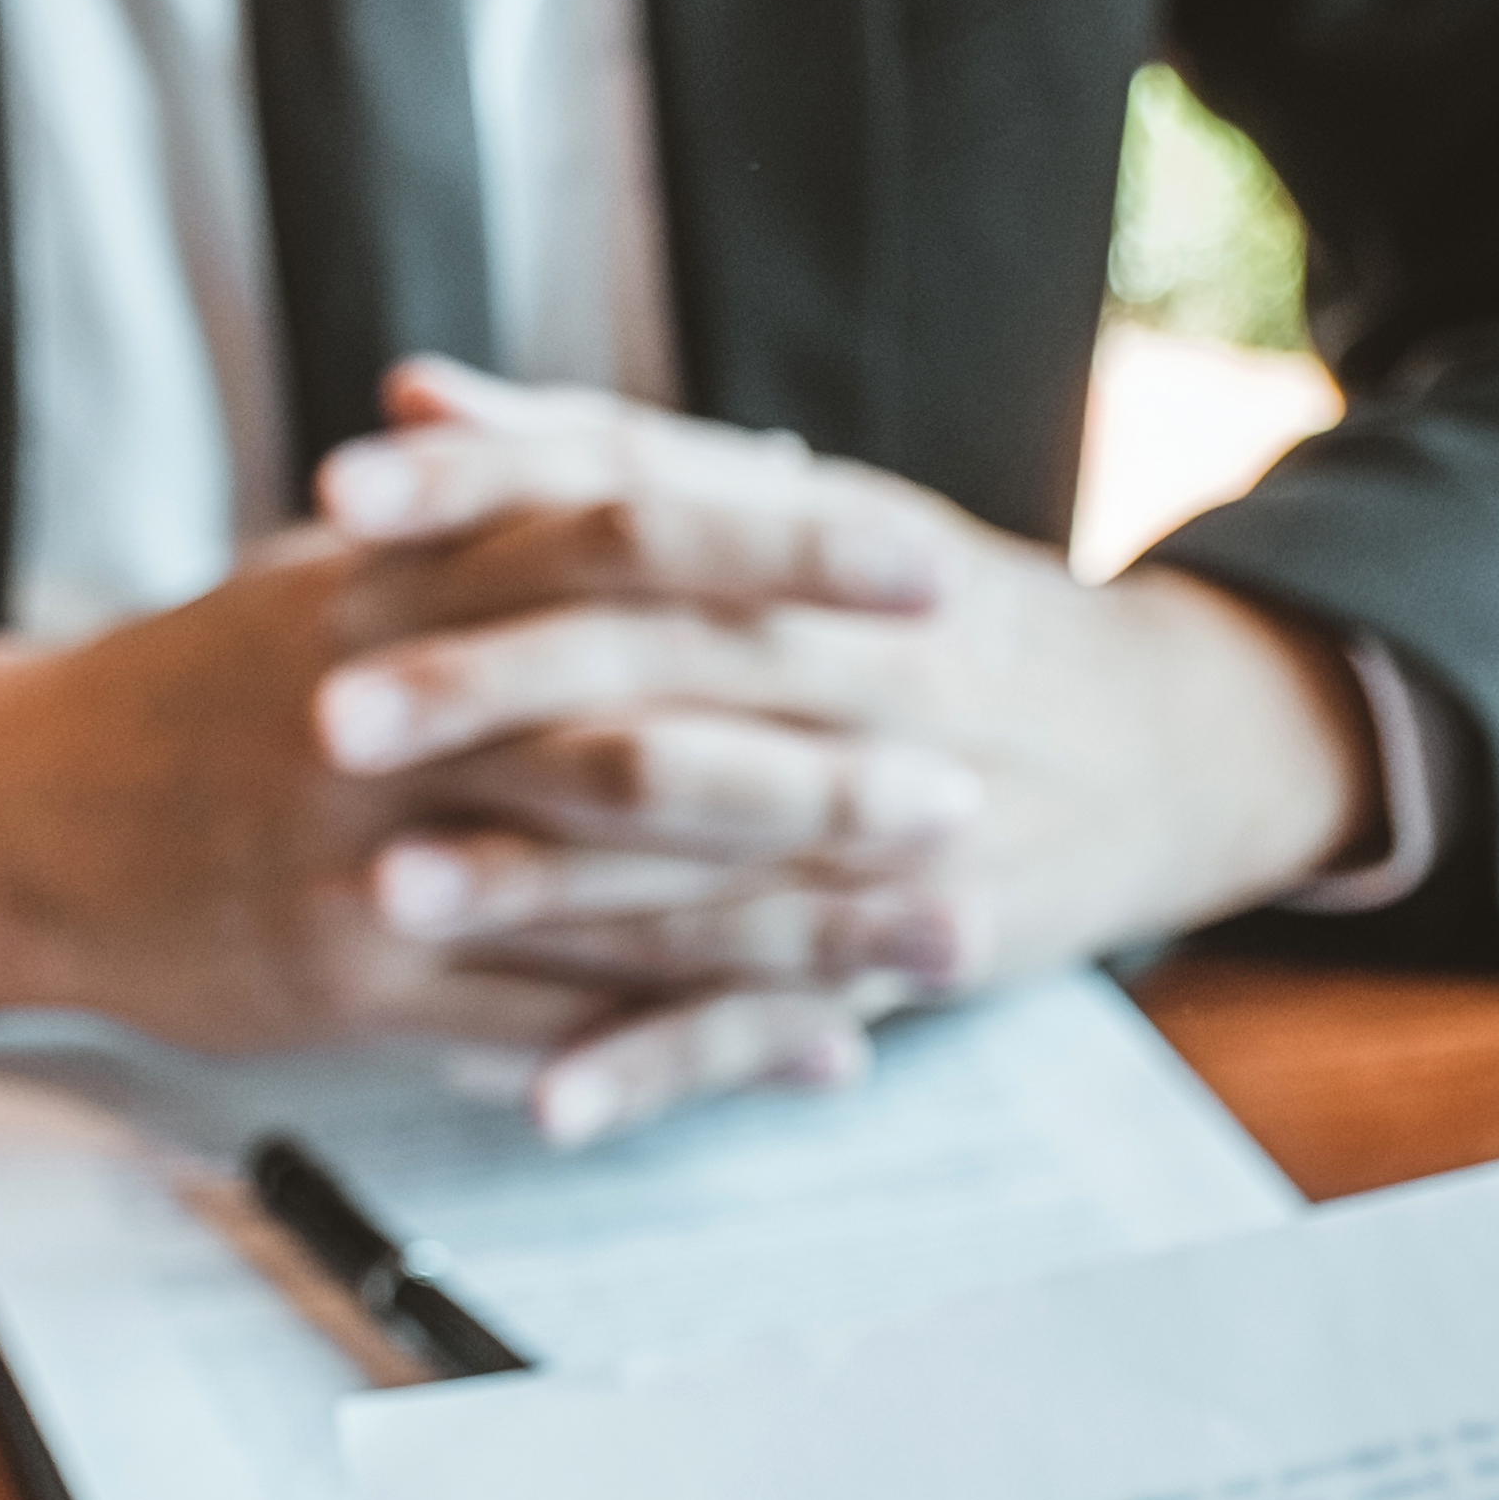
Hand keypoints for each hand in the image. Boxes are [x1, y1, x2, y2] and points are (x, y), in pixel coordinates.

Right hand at [0, 474, 978, 1118]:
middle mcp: (396, 711)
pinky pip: (554, 1022)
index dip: (782, 547)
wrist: (10, 813)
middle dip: (818, 764)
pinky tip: (825, 1049)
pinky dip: (696, 1042)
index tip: (928, 565)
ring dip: (797, 924)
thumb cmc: (214, 679)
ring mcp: (375, 856)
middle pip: (640, 726)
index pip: (623, 530)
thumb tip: (745, 459)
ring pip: (616, 896)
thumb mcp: (362, 561)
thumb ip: (539, 510)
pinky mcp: (357, 980)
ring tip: (946, 934)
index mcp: (405, 580)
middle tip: (969, 783)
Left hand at [310, 365, 1381, 1135]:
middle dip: (485, 693)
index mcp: (807, 548)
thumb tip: (409, 398)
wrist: (1171, 744)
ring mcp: (875, 824)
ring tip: (391, 893)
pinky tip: (540, 1101)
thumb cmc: (935, 617)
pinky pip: (764, 1015)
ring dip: (541, 883)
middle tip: (327, 716)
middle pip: (650, 669)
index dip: (483, 494)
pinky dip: (657, 1059)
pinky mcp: (900, 949)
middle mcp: (846, 672)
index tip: (339, 501)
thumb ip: (595, 456)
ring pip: (696, 853)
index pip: (628, 499)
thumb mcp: (789, 508)